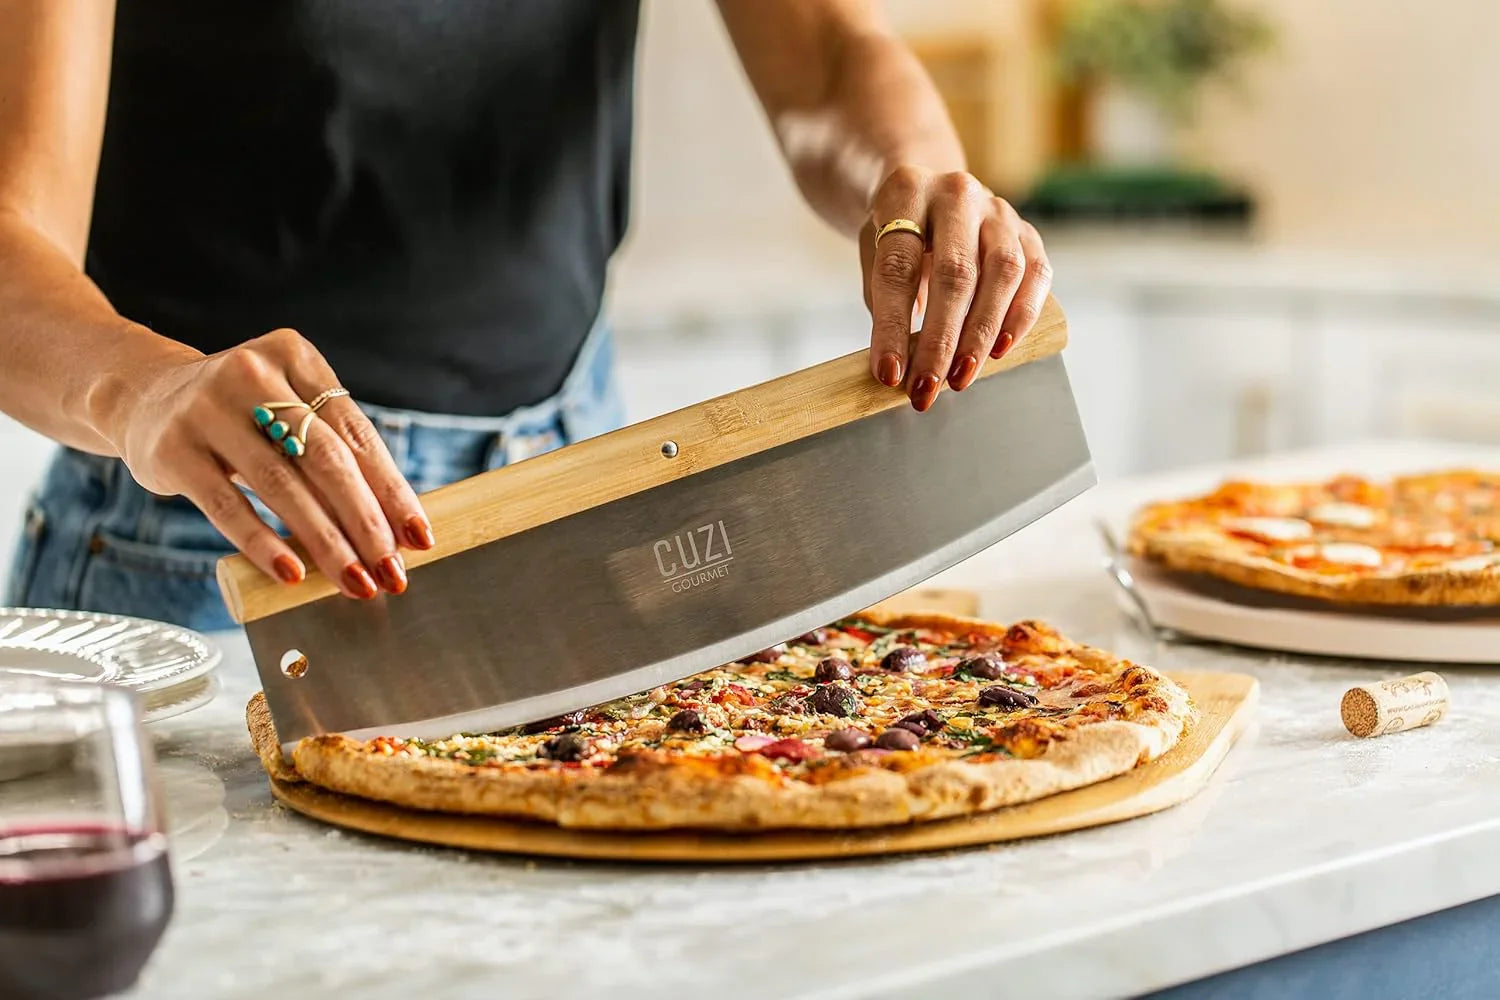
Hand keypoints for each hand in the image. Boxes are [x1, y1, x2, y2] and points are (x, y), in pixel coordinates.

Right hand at [101, 329, 433, 597]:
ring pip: (281, 485)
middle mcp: (252, 374)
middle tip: (392, 572)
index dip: (392, 490)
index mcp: (296, 357)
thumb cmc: (241, 416)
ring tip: (355, 582)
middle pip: (326, 459)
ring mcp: (206, 409)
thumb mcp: (286, 412)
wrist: (143, 396)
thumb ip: (333, 453)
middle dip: (366, 523)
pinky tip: (292, 574)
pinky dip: (263, 543)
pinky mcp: (172, 449)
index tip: (419, 538)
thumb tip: (395, 530)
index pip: (357, 434)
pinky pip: (227, 505)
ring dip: (325, 542)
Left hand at [859, 166, 1052, 410]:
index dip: (892, 325)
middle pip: (954, 273)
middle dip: (940, 340)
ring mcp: (998, 210)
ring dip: (981, 334)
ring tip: (961, 378)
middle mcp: (956, 194)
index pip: (898, 266)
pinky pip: (1036, 274)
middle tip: (926, 388)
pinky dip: (1021, 317)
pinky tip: (1000, 351)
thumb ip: (885, 302)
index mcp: (905, 193)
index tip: (888, 373)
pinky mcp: (1027, 230)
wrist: (928, 190)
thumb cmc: (897, 234)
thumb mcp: (873, 254)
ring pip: (1002, 273)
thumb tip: (898, 369)